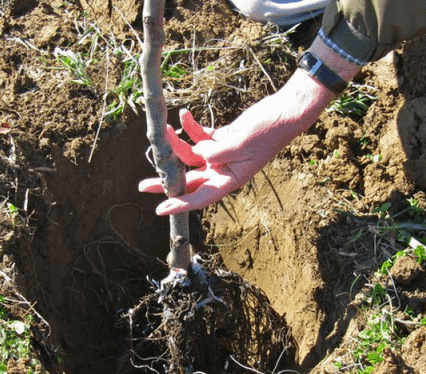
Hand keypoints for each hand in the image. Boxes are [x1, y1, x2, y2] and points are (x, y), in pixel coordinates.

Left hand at [139, 107, 293, 215]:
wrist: (283, 113)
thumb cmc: (267, 132)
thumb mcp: (240, 143)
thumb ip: (216, 151)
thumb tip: (196, 153)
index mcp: (230, 179)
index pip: (200, 197)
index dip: (179, 204)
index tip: (160, 209)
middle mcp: (223, 170)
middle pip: (189, 180)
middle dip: (166, 180)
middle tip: (142, 185)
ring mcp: (221, 155)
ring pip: (190, 155)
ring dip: (176, 143)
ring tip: (163, 130)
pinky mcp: (222, 139)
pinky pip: (200, 137)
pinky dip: (191, 127)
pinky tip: (184, 114)